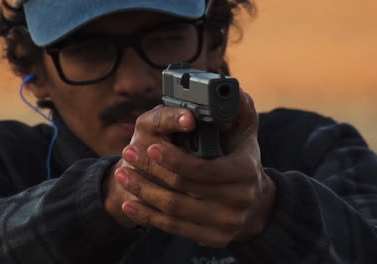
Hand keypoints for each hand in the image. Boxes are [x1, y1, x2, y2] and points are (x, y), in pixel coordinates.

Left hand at [113, 90, 275, 246]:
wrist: (254, 206)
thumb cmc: (242, 164)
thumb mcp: (244, 136)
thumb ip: (240, 113)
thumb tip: (237, 92)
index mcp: (245, 172)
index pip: (203, 168)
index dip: (174, 159)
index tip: (150, 147)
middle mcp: (238, 201)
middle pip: (183, 187)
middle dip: (150, 170)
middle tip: (128, 154)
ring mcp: (225, 223)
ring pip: (174, 209)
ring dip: (143, 191)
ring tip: (122, 175)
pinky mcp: (213, 239)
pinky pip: (173, 228)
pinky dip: (147, 216)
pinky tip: (130, 204)